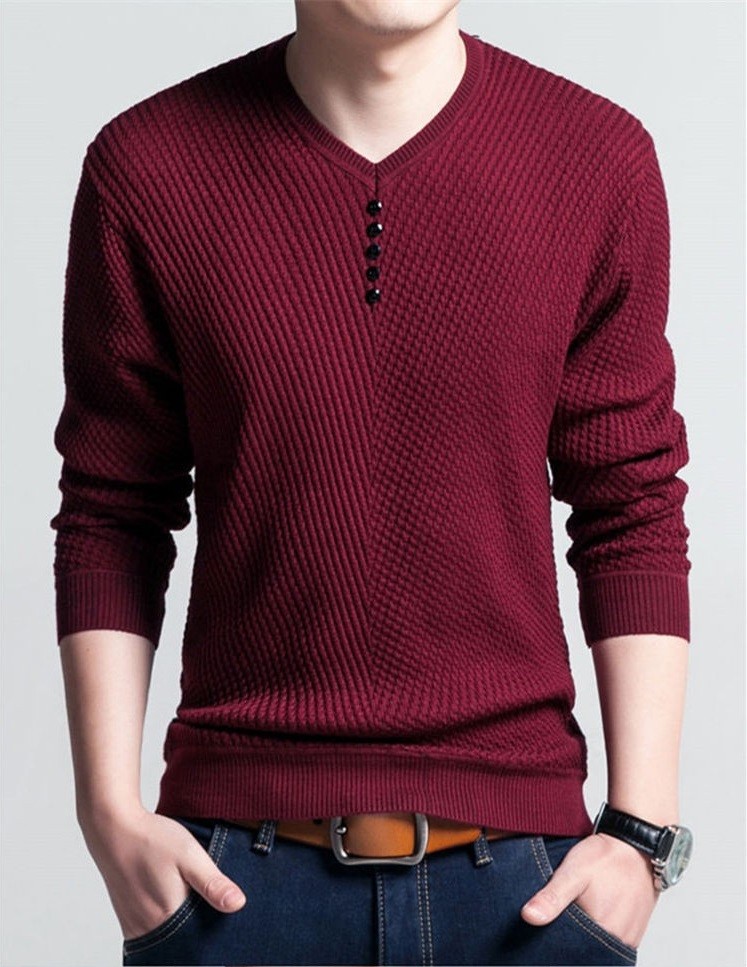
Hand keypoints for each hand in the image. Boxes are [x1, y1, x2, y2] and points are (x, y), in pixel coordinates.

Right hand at [80, 804, 245, 939]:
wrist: (113, 829)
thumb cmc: (151, 840)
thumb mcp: (190, 855)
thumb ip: (212, 882)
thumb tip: (238, 905)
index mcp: (168, 918)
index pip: (199, 944)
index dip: (214, 936)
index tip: (225, 924)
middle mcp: (149, 929)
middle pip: (183, 945)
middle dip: (200, 934)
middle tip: (210, 909)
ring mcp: (135, 927)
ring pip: (168, 940)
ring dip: (184, 931)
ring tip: (195, 907)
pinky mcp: (128, 920)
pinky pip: (153, 934)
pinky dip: (167, 926)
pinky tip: (176, 906)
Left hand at [520, 832, 659, 950]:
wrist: (636, 845)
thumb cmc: (606, 857)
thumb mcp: (574, 872)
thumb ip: (552, 897)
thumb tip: (529, 917)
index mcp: (602, 930)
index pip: (570, 950)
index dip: (554, 942)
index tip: (547, 927)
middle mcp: (617, 940)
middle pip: (584, 949)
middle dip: (569, 938)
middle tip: (561, 916)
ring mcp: (627, 938)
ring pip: (598, 946)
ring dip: (584, 935)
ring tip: (575, 913)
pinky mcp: (632, 932)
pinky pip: (610, 940)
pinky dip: (598, 931)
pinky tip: (590, 914)